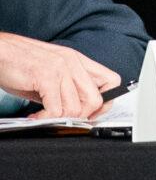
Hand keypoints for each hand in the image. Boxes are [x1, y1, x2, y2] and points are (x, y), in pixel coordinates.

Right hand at [0, 32, 119, 119]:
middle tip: (64, 119)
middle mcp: (73, 62)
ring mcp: (61, 68)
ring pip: (75, 108)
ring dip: (59, 119)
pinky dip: (45, 119)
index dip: (106, 102)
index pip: (112, 81)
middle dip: (81, 116)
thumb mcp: (51, 74)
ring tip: (43, 117)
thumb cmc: (20, 64)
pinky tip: (35, 116)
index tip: (92, 113)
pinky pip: (56, 109)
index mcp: (78, 60)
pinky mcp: (46, 76)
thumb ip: (67, 88)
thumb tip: (79, 110)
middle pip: (96, 100)